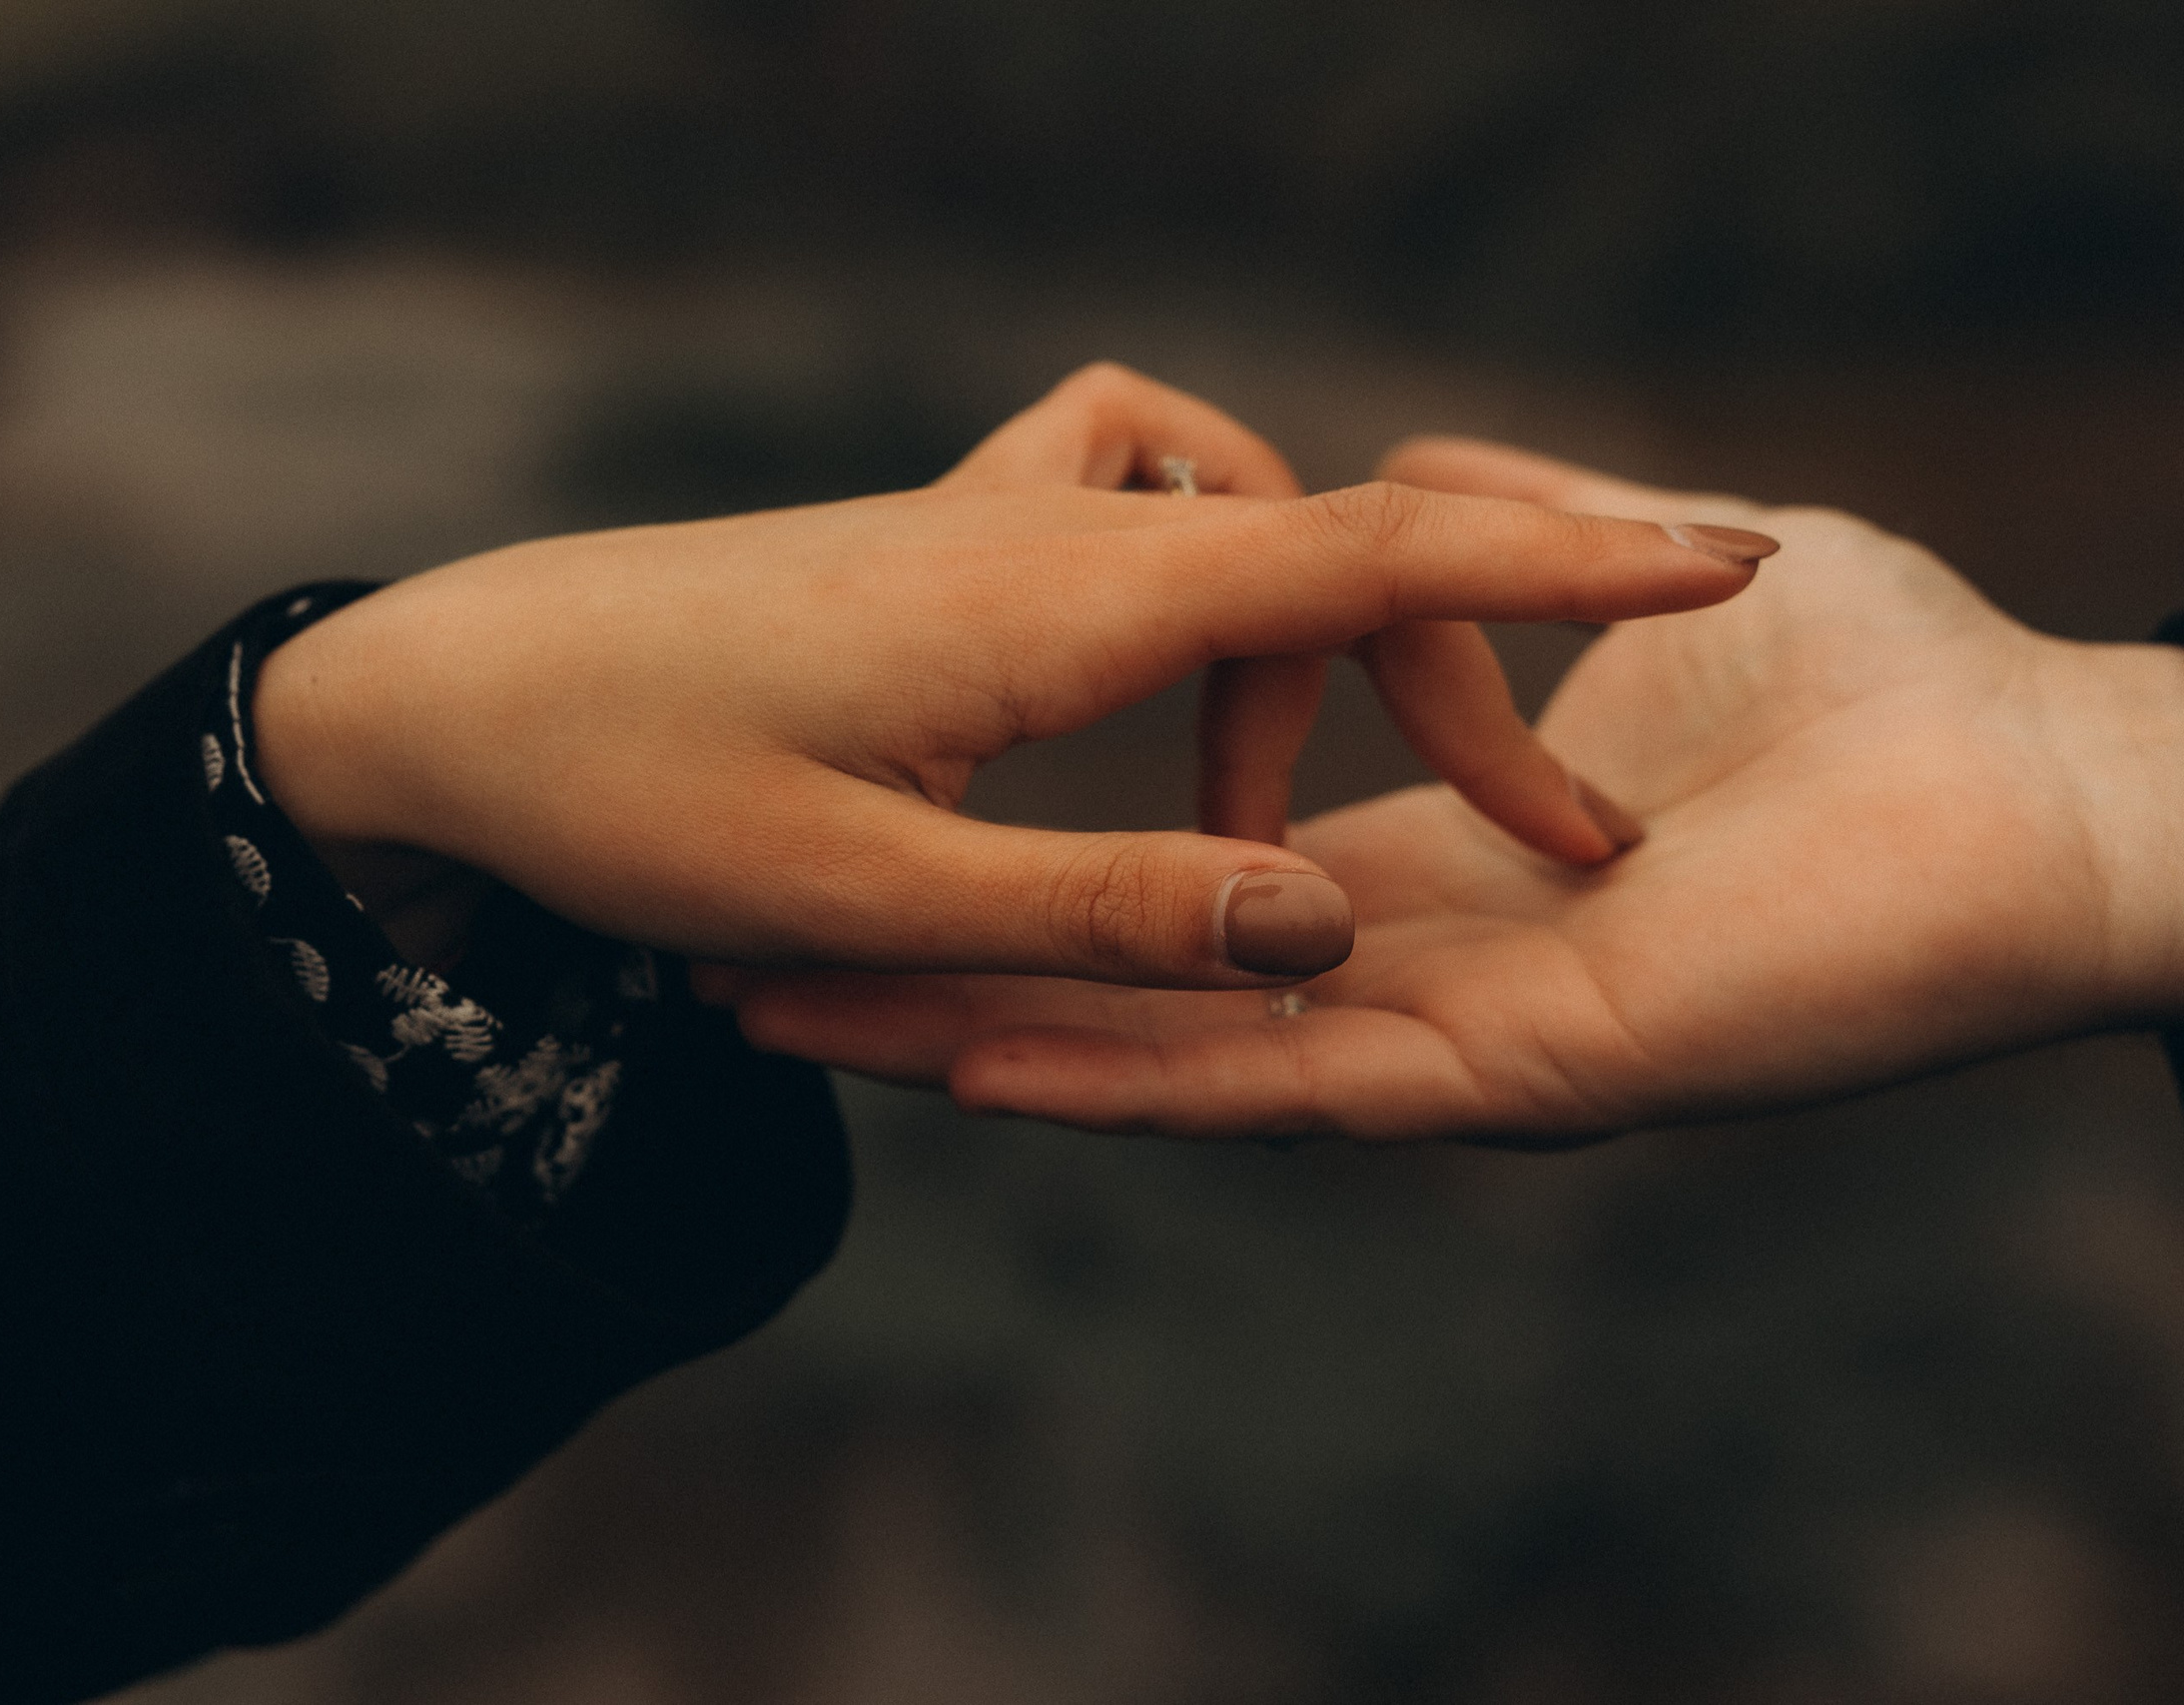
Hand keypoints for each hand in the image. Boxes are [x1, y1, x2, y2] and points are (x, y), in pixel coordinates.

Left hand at [252, 375, 1761, 984]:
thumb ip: (1111, 913)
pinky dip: (1223, 583)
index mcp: (1072, 598)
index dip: (1573, 560)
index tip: (1737, 565)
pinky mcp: (957, 539)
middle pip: (1344, 540)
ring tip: (1377, 791)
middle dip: (1508, 638)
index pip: (1374, 550)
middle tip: (1598, 799)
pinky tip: (1207, 673)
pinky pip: (1147, 516)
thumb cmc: (631, 792)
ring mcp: (1004, 516)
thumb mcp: (871, 895)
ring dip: (1355, 639)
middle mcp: (1060, 525)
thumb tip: (1320, 928)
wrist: (447, 689)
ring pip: (1252, 533)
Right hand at [735, 439, 2183, 1139]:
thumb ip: (1515, 527)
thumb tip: (1408, 472)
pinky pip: (1293, 1084)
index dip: (1051, 865)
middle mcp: (1425, 972)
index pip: (1199, 877)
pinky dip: (1133, 1074)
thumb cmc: (1882, 680)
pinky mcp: (1515, 1076)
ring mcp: (1456, 1038)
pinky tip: (986, 1059)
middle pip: (1150, 992)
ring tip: (808, 1021)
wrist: (2048, 785)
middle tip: (762, 967)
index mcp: (1451, 864)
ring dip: (992, 1044)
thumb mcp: (1646, 563)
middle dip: (959, 985)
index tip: (905, 830)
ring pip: (1177, 1057)